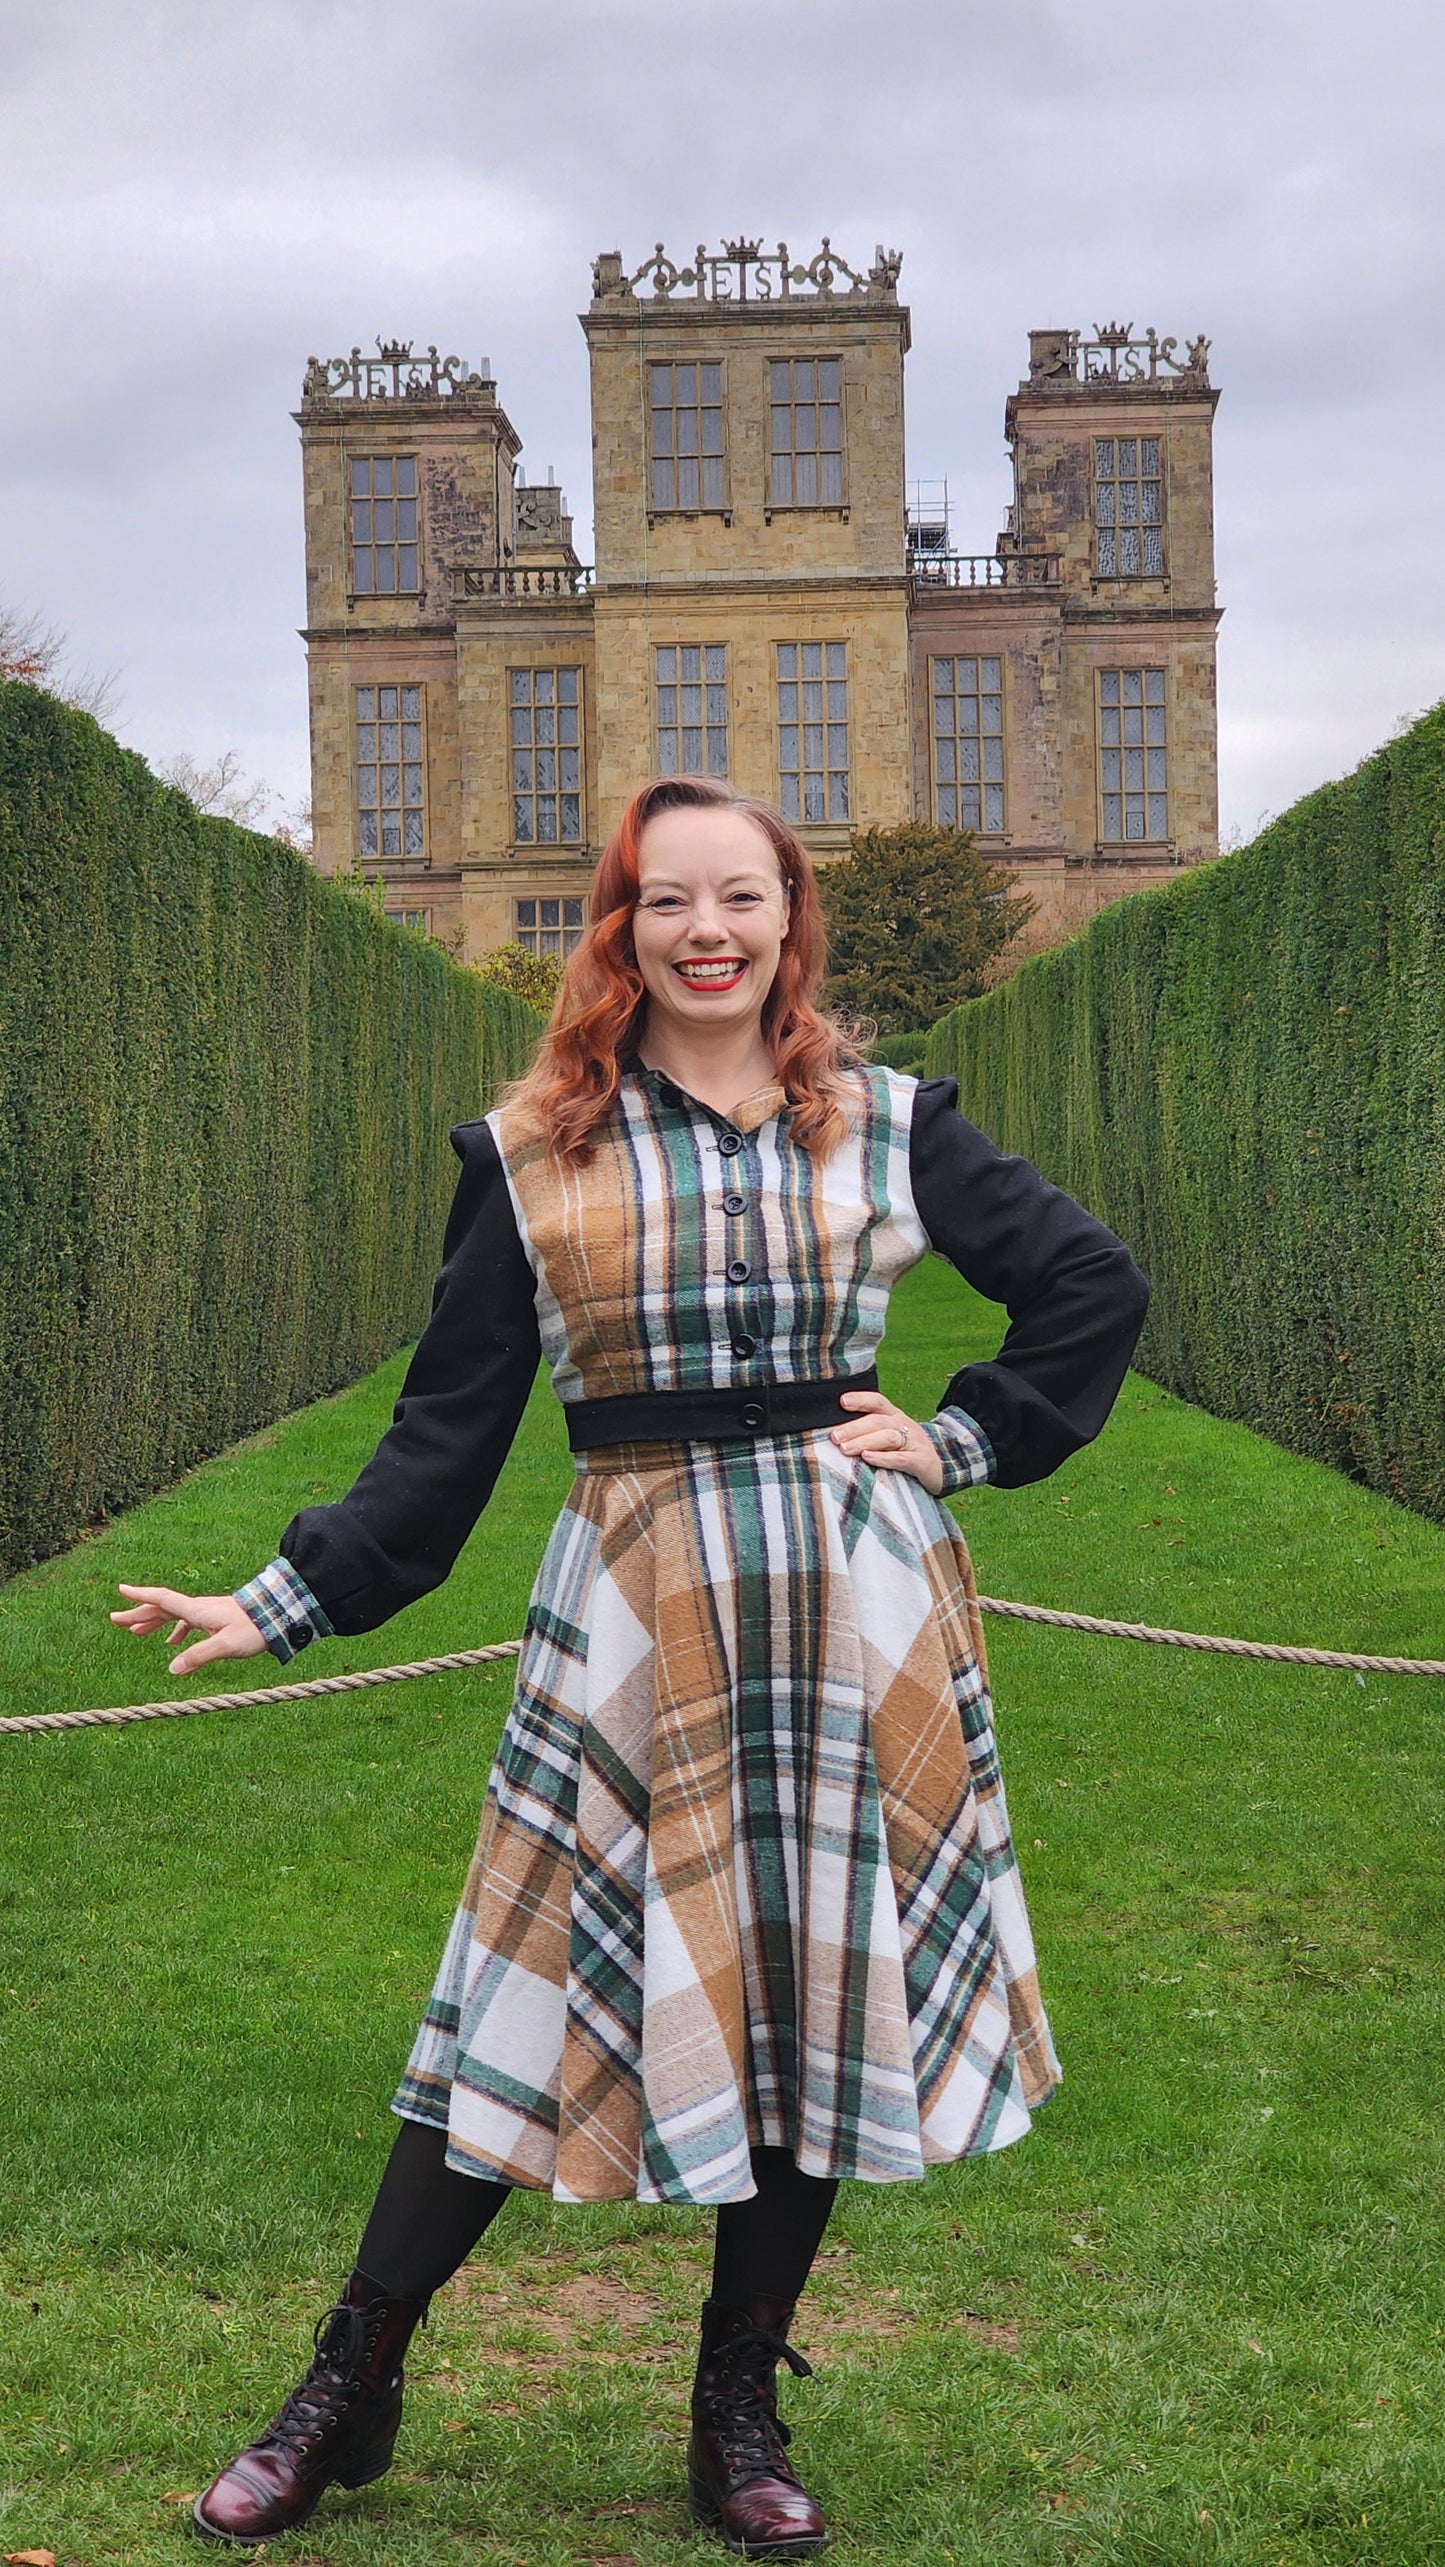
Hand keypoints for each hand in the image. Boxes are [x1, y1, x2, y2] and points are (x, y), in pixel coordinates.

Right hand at [111, 1585, 267, 1677]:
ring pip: (173, 1614)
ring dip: (153, 1621)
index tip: (120, 1590)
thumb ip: (199, 1656)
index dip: (140, 1595)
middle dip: (138, 1612)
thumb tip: (172, 1669)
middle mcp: (199, 1608)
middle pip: (162, 1607)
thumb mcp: (226, 1646)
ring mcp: (207, 1613)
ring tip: (135, 1633)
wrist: (280, 1616)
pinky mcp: (216, 1620)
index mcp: (197, 1611)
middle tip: (114, 1618)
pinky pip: (188, 1622)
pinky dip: (175, 1630)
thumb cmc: (255, 1630)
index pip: (163, 1599)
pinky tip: (172, 1644)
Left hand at [830, 1390, 943, 1495]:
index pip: (878, 1402)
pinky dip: (883, 1458)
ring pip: (888, 1437)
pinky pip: (901, 1458)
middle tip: (835, 1437)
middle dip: (855, 1428)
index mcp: (895, 1416)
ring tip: (845, 1449)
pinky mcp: (921, 1461)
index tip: (842, 1401)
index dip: (861, 1399)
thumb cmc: (906, 1453)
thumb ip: (869, 1432)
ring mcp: (915, 1442)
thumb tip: (835, 1435)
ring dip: (864, 1441)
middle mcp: (905, 1425)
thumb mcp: (890, 1438)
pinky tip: (867, 1458)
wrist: (940, 1470)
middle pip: (878, 1421)